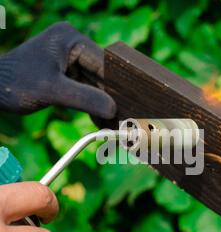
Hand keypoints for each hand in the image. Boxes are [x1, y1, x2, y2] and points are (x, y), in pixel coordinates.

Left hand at [0, 22, 115, 117]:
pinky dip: (90, 105)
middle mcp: (73, 47)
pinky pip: (85, 90)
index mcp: (71, 39)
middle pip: (100, 75)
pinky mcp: (66, 74)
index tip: (126, 107)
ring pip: (94, 85)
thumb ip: (85, 98)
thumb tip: (113, 110)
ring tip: (111, 123)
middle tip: (120, 118)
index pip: (103, 64)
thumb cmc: (16, 84)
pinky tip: (99, 120)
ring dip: (101, 104)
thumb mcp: (52, 90)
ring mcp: (69, 60)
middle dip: (108, 98)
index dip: (115, 87)